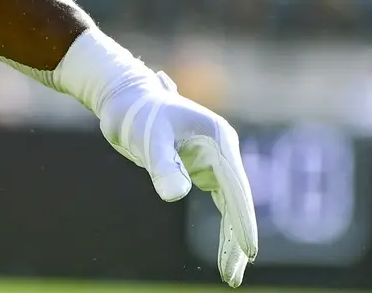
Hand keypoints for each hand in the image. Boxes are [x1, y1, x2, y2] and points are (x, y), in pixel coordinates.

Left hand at [49, 30, 258, 285]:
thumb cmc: (136, 112)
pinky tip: (224, 253)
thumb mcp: (147, 138)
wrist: (123, 98)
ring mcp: (214, 161)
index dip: (243, 221)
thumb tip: (176, 195)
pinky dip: (222, 227)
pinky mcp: (202, 170)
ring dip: (232, 237)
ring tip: (231, 274)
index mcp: (218, 139)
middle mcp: (223, 150)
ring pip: (231, 206)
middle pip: (238, 201)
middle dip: (238, 237)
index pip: (236, 188)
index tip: (249, 251)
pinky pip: (219, 204)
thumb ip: (162, 164)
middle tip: (236, 273)